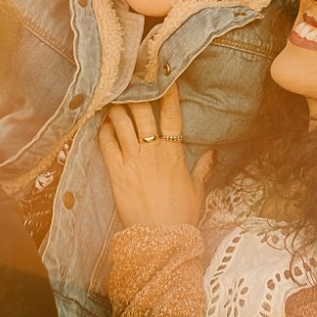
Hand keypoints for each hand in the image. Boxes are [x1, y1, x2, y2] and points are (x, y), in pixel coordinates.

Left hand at [97, 84, 213, 227]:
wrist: (162, 237)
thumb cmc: (181, 215)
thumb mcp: (197, 190)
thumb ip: (204, 168)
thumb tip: (214, 153)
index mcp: (174, 153)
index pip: (171, 115)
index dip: (168, 94)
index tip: (164, 78)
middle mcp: (153, 151)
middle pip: (143, 112)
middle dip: (135, 93)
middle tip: (129, 82)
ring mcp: (134, 160)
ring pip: (122, 123)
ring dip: (116, 108)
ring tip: (112, 98)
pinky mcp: (116, 172)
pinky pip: (107, 143)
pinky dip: (104, 130)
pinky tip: (102, 124)